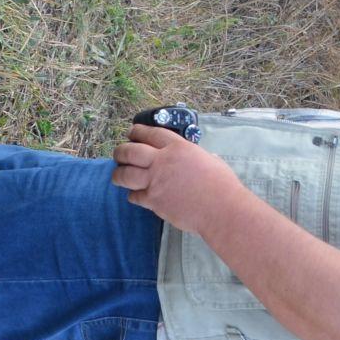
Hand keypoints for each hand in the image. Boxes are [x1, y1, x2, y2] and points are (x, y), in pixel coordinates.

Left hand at [111, 123, 241, 234]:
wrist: (220, 208)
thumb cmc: (221, 184)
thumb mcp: (209, 158)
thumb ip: (194, 155)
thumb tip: (194, 158)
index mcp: (178, 147)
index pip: (151, 133)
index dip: (138, 131)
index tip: (131, 132)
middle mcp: (163, 161)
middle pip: (131, 151)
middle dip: (121, 151)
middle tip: (119, 154)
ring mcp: (156, 181)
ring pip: (125, 174)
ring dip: (119, 174)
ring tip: (118, 175)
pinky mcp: (154, 201)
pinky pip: (134, 196)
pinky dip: (133, 195)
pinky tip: (135, 195)